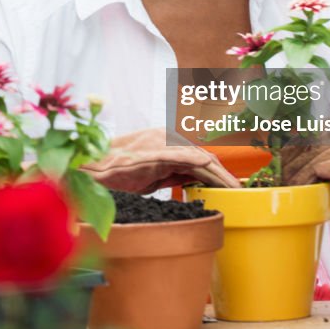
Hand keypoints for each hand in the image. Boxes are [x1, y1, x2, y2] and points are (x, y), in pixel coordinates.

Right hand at [80, 128, 241, 194]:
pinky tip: (212, 169)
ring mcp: (160, 144)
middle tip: (239, 190)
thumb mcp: (151, 175)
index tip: (230, 187)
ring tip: (233, 188)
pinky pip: (183, 158)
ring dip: (218, 174)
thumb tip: (191, 181)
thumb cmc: (116, 175)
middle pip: (203, 157)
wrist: (91, 171)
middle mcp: (166, 138)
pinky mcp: (154, 153)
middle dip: (223, 174)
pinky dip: (199, 164)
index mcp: (165, 141)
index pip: (198, 157)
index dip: (216, 172)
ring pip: (198, 158)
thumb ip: (171, 174)